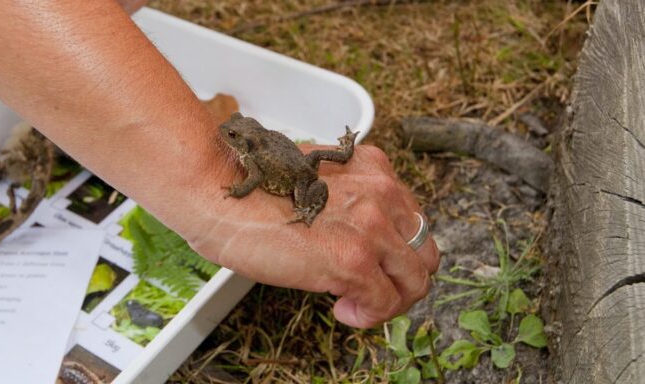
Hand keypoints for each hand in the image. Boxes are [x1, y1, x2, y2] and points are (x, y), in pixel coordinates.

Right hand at [187, 145, 439, 327]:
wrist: (220, 193)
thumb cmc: (250, 191)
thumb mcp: (315, 182)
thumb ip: (347, 202)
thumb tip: (353, 239)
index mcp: (373, 169)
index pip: (412, 220)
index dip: (395, 252)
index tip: (374, 266)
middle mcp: (381, 194)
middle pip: (425, 252)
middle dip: (402, 280)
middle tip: (373, 292)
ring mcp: (372, 228)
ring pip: (415, 281)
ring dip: (390, 301)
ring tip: (356, 305)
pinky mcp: (355, 261)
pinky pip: (386, 303)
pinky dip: (369, 316)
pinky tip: (342, 311)